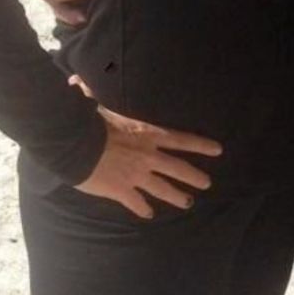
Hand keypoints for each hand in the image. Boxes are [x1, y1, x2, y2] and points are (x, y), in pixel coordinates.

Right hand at [76, 105, 221, 218]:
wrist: (75, 145)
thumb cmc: (88, 122)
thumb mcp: (96, 103)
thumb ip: (90, 93)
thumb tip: (77, 80)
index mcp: (146, 134)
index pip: (181, 139)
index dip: (201, 145)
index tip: (218, 150)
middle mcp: (148, 156)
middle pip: (179, 168)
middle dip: (195, 177)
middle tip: (207, 183)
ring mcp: (136, 176)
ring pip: (163, 189)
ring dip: (177, 197)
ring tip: (188, 203)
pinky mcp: (122, 191)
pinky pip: (136, 203)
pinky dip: (143, 209)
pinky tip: (147, 214)